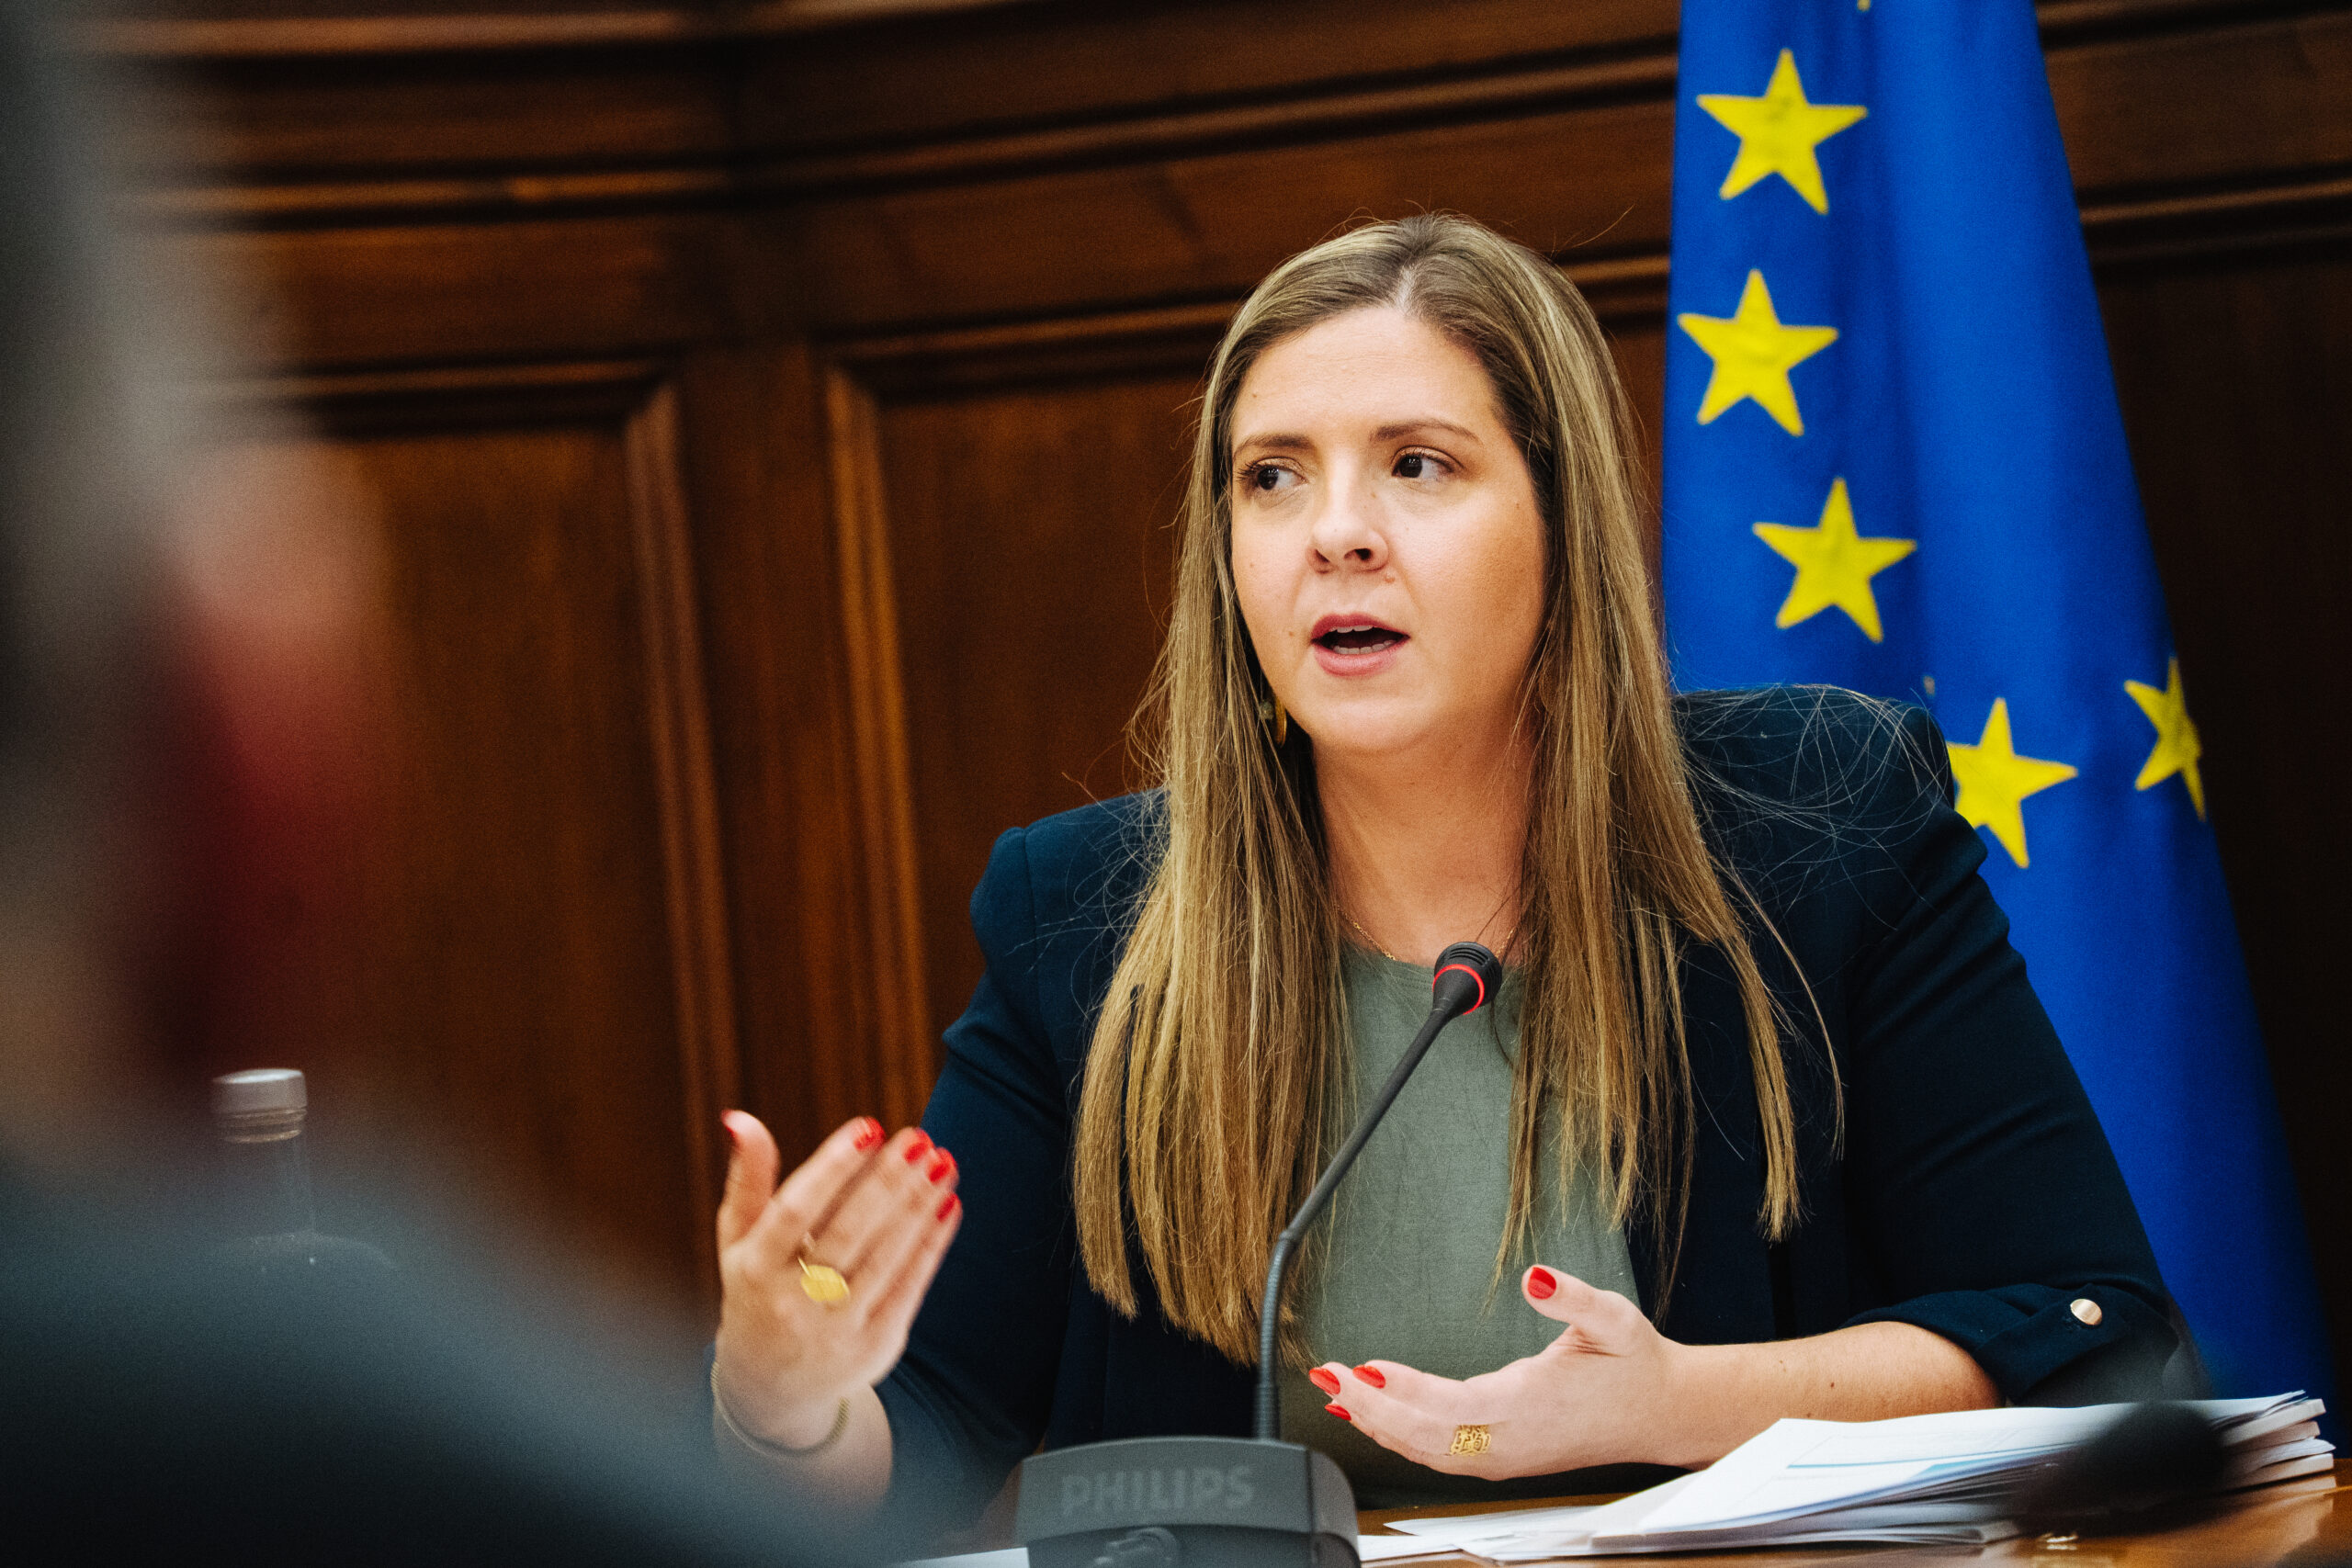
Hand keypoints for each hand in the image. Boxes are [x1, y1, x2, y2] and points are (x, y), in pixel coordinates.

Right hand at [712, 1111, 961, 1447]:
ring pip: (886, 1257)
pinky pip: (910, 1285)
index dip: (834, 1167)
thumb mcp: (740, 1242)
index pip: (795, 1211)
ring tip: (942, 1162)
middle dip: (888, 1181)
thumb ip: (748, 1181)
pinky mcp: (875, 1347)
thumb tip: (740, 1118)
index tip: (870, 1126)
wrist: (771, 1389)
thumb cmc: (757, 1291)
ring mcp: (836, 1330)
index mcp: (755, 1270)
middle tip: (919, 1138)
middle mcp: (793, 1303)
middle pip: (849, 1232)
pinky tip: (948, 1203)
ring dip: (919, 1205)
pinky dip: (932, 1243)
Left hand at [1312, 1266, 1690, 1476]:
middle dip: (1370, 1407)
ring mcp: (1503, 1456)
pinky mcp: (1501, 1458)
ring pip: (1425, 1450)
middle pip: (1424, 1435)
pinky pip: (1437, 1454)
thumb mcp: (1613, 1317)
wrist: (1660, 1411)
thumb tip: (1536, 1275)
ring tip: (1335, 1392)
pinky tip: (1372, 1417)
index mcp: (1531, 1405)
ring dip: (1376, 1423)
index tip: (1366, 1368)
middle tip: (1329, 1376)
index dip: (1406, 1391)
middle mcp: (1510, 1439)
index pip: (1452, 1406)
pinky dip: (1398, 1436)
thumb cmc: (1633, 1364)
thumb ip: (1572, 1295)